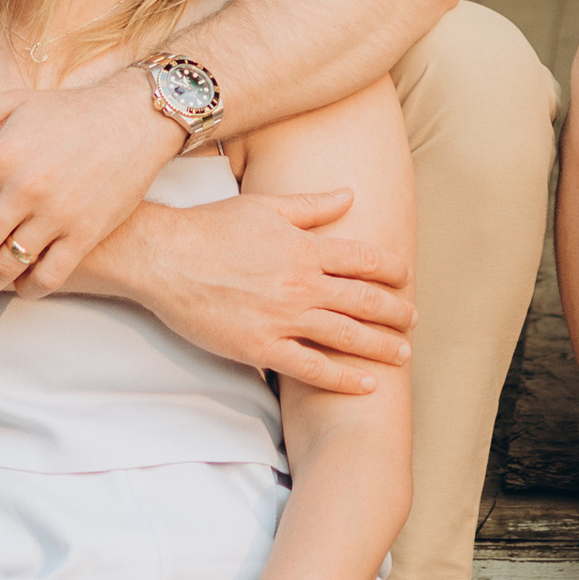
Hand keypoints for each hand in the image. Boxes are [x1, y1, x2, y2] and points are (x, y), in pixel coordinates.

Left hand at [0, 72, 180, 301]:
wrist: (136, 119)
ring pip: (6, 268)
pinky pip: (48, 276)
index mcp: (0, 154)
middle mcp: (25, 187)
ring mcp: (57, 213)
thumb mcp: (11, 104)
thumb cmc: (66, 110)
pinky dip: (27, 290)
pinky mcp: (86, 232)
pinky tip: (16, 290)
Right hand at [129, 189, 413, 394]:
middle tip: (414, 320)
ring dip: (381, 346)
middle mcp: (302, 284)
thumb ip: (312, 206)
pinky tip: (366, 384)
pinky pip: (313, 369)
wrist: (164, 257)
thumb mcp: (266, 206)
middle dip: (396, 311)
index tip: (405, 277)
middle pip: (365, 301)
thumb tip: (350, 195)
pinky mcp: (261, 347)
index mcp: (305, 248)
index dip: (392, 269)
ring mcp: (283, 319)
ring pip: (347, 336)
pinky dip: (343, 379)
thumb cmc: (211, 227)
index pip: (365, 259)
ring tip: (403, 353)